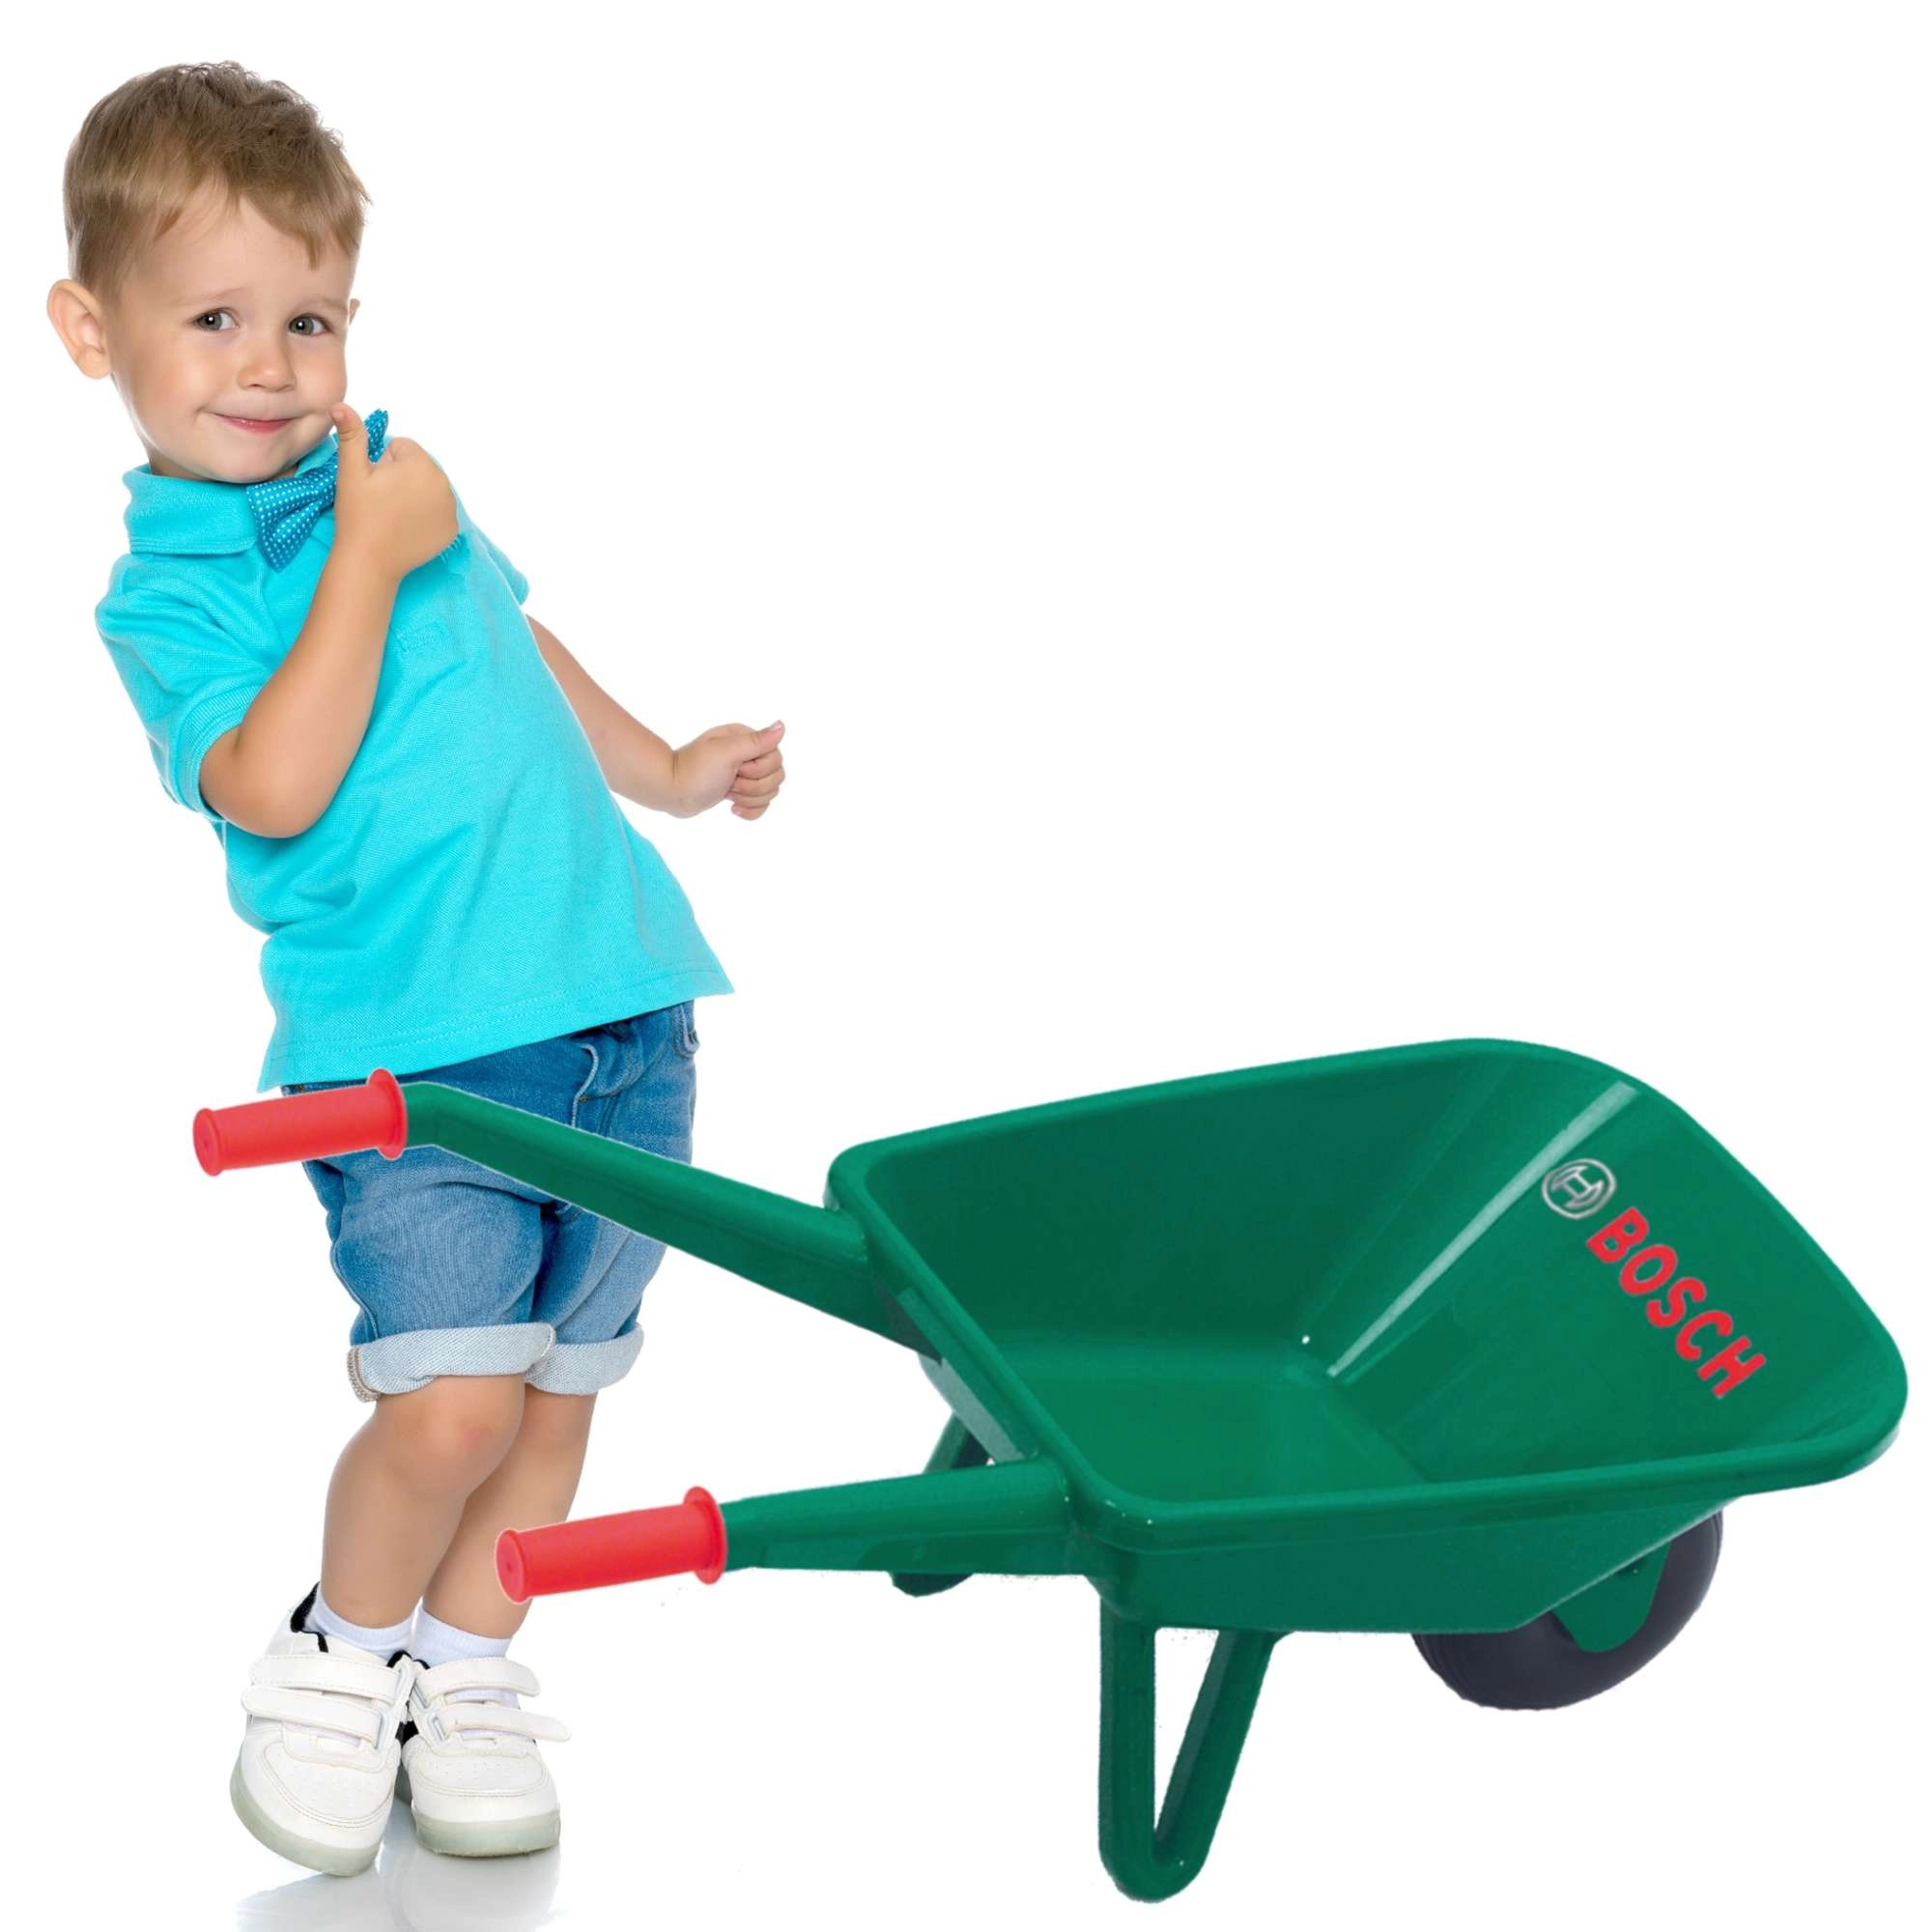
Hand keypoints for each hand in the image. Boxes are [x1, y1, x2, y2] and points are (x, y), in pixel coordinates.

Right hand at [327, 401, 457, 583]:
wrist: (371, 561)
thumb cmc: (358, 514)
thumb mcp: (351, 471)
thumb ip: (351, 434)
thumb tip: (340, 404)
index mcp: (420, 463)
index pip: (401, 447)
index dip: (382, 463)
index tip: (375, 484)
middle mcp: (443, 482)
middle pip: (417, 466)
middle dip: (401, 477)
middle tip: (383, 501)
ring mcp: (451, 508)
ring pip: (428, 487)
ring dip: (414, 494)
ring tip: (394, 514)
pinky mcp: (452, 529)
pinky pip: (438, 510)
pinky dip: (426, 515)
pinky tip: (408, 527)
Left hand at [672, 720, 786, 819]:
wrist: (670, 790)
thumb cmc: (695, 771)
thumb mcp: (726, 753)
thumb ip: (756, 741)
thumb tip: (782, 726)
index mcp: (746, 739)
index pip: (776, 758)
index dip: (759, 770)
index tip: (736, 769)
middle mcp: (748, 753)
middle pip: (776, 777)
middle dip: (752, 787)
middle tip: (728, 782)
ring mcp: (743, 773)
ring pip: (769, 792)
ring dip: (748, 798)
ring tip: (726, 794)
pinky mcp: (739, 791)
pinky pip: (761, 804)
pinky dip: (751, 810)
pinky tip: (733, 809)